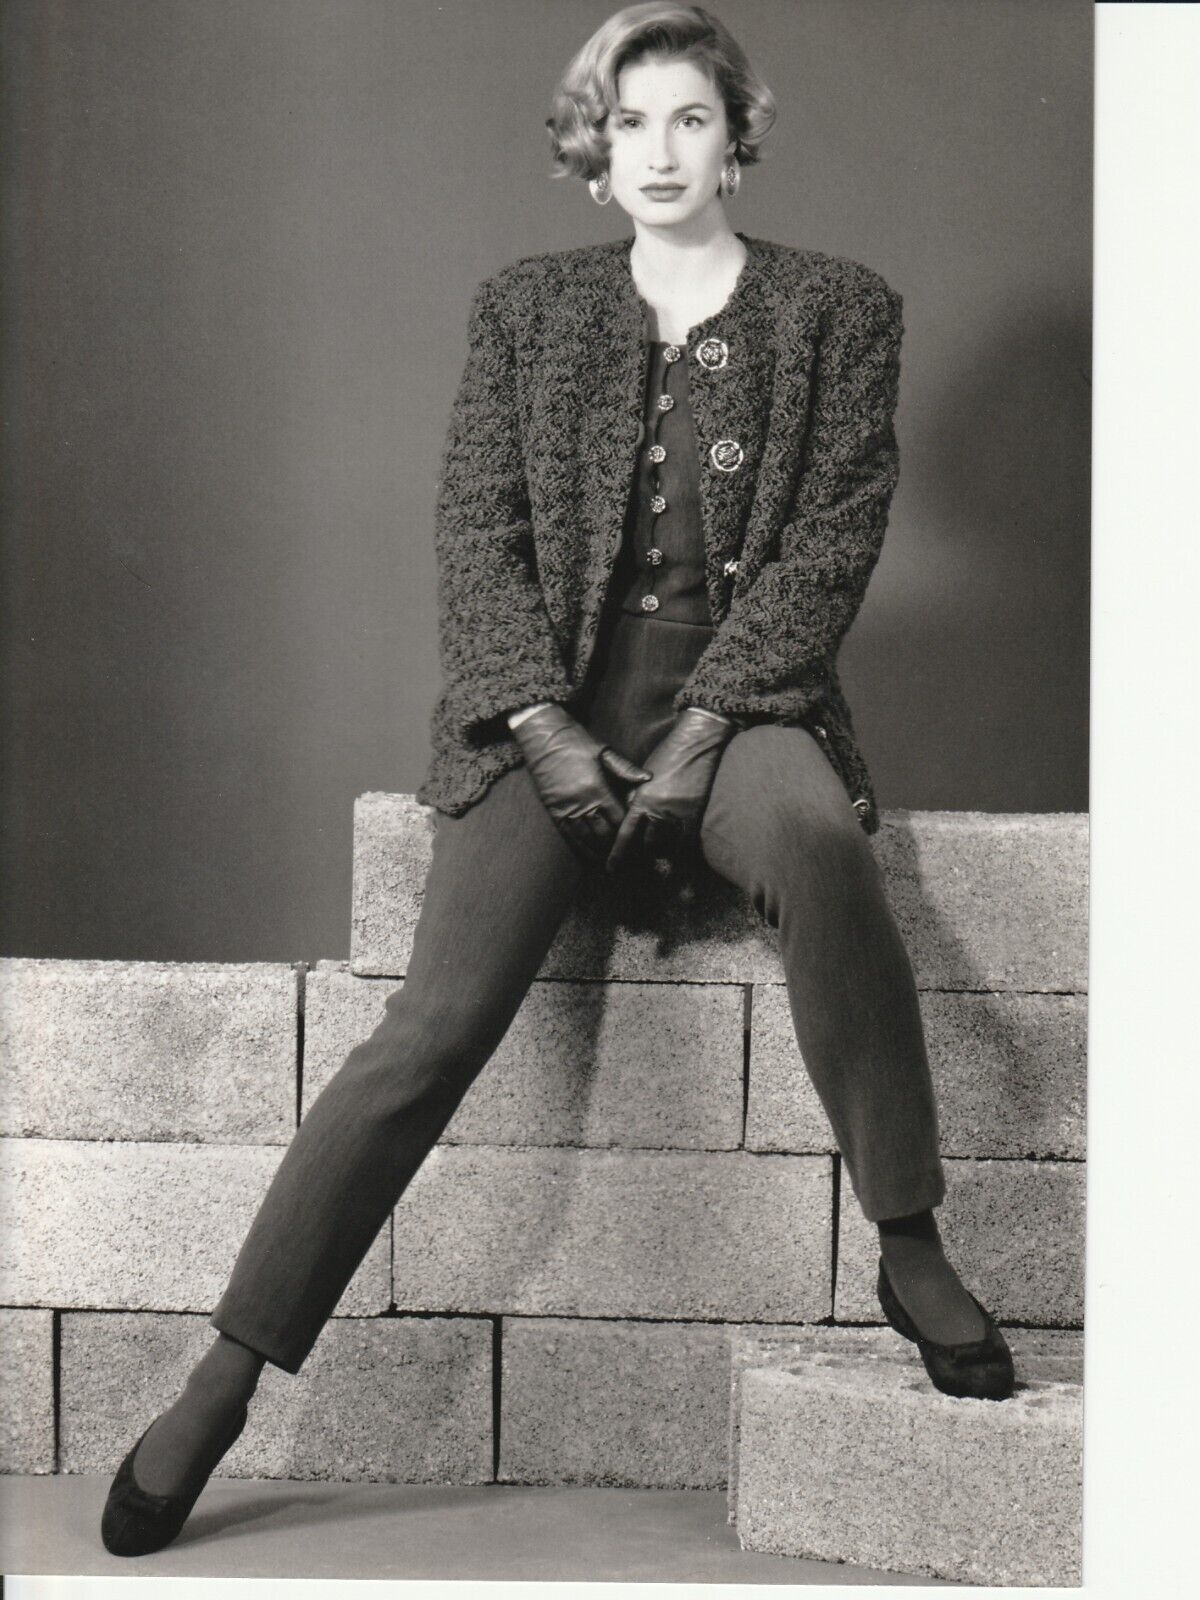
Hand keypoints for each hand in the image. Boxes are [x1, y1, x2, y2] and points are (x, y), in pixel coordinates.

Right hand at [509, 703, 650, 864]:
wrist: (543, 736)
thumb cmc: (576, 741)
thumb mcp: (604, 751)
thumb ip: (625, 769)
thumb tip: (648, 779)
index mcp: (598, 788)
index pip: (619, 819)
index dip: (630, 832)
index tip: (641, 841)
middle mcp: (582, 802)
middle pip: (605, 834)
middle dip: (619, 847)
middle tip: (633, 858)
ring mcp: (566, 808)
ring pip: (587, 839)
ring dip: (601, 852)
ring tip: (614, 862)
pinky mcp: (554, 811)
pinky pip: (569, 836)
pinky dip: (581, 849)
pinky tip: (591, 857)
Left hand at [606, 708, 736, 873]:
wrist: (695, 743)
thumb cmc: (667, 756)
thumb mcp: (643, 778)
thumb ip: (635, 800)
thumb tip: (630, 820)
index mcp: (642, 799)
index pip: (626, 835)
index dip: (617, 855)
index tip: (610, 869)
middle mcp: (660, 810)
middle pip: (647, 845)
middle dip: (641, 853)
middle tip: (637, 858)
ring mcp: (680, 813)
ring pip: (667, 845)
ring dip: (661, 850)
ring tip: (656, 851)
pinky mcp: (697, 814)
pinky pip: (686, 841)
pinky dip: (679, 846)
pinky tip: (675, 847)